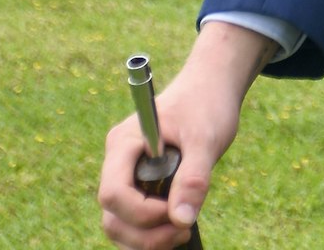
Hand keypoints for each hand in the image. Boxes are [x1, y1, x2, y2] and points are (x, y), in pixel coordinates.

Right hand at [98, 23, 272, 247]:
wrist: (210, 89)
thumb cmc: (206, 105)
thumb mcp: (205, 138)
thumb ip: (193, 177)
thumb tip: (182, 220)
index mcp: (123, 143)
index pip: (113, 192)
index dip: (140, 213)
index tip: (175, 211)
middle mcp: (117, 163)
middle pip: (113, 217)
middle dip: (145, 234)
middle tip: (184, 230)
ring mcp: (126, 177)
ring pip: (119, 226)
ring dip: (148, 240)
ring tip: (184, 230)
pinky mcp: (138, 188)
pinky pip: (132, 223)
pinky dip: (151, 234)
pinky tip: (178, 227)